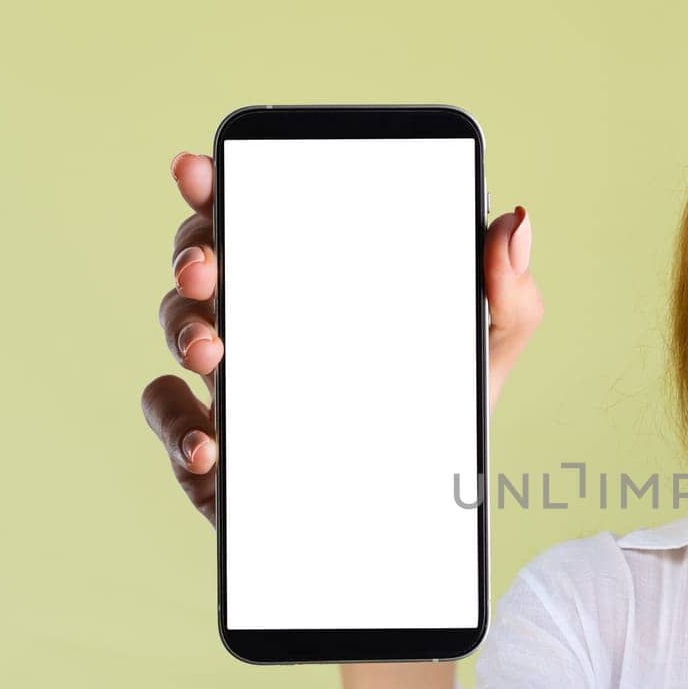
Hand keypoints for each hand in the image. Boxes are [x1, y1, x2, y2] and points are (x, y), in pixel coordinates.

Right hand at [140, 150, 543, 525]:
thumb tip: (513, 222)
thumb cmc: (440, 422)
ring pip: (181, 332)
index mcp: (314, 286)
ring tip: (216, 352)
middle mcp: (262, 325)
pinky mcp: (217, 453)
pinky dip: (180, 426)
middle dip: (192, 254)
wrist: (420, 520)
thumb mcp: (482, 357)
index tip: (199, 167)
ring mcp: (231, 386)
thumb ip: (507, 296)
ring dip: (185, 331)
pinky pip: (174, 426)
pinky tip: (212, 442)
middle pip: (203, 264)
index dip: (220, 185)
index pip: (258, 218)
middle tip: (208, 268)